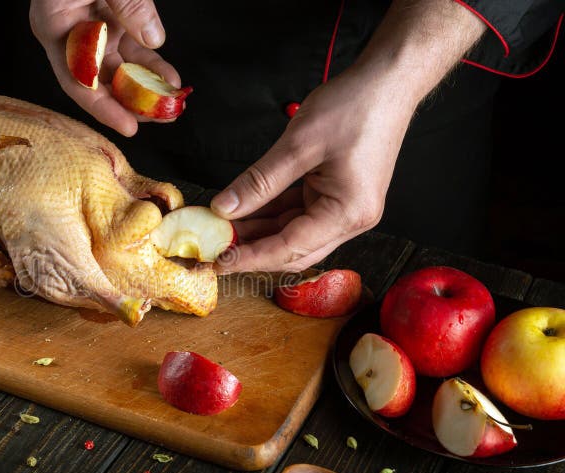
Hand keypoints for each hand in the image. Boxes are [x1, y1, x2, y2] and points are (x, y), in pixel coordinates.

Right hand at [30, 0, 179, 136]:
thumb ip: (127, 4)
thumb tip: (154, 38)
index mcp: (53, 24)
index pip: (76, 79)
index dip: (103, 107)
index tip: (129, 127)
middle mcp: (70, 33)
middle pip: (98, 80)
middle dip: (131, 102)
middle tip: (161, 118)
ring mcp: (91, 26)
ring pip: (118, 68)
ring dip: (145, 86)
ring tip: (172, 101)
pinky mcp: (111, 18)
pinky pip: (131, 48)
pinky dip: (150, 63)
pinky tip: (169, 76)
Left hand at [210, 0, 484, 274]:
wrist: (388, 81)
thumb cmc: (354, 107)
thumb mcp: (298, 145)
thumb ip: (259, 182)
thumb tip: (223, 209)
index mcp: (348, 213)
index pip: (289, 247)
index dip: (250, 257)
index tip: (218, 262)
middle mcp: (350, 219)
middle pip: (292, 249)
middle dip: (252, 250)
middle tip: (213, 251)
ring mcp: (344, 208)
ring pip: (293, 232)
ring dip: (258, 232)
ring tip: (221, 230)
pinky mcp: (337, 195)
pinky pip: (298, 213)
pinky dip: (271, 213)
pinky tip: (242, 212)